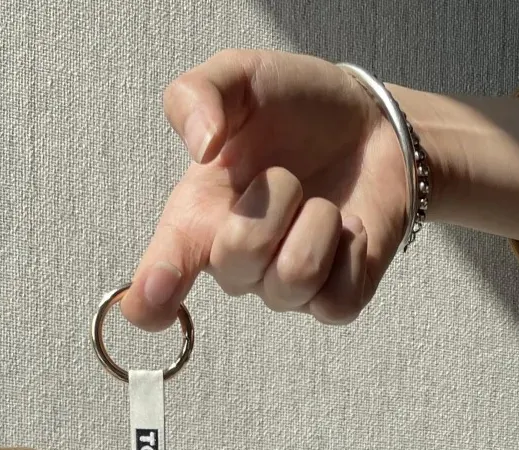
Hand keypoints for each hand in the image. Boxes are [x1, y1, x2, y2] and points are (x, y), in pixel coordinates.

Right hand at [122, 50, 408, 330]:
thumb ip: (199, 94)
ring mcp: (285, 289)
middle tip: (285, 173)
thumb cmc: (289, 108)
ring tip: (321, 200)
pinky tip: (350, 228)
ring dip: (318, 219)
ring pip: (295, 277)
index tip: (154, 294)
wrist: (365, 124)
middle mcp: (236, 266)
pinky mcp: (335, 301)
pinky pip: (337, 301)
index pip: (158, 283)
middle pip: (238, 260)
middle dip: (273, 198)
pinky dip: (352, 251)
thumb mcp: (238, 78)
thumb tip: (201, 145)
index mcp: (195, 221)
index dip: (152, 295)